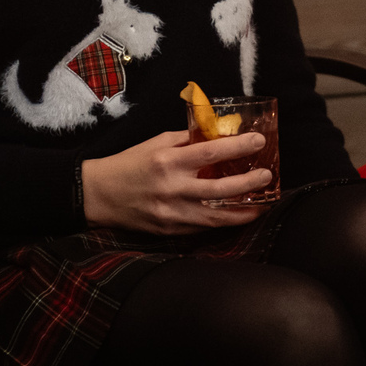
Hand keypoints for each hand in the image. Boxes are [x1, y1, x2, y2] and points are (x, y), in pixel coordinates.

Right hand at [80, 130, 271, 233]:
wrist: (98, 195)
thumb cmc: (129, 164)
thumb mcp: (156, 143)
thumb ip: (187, 140)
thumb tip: (218, 135)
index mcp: (168, 160)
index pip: (211, 152)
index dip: (239, 147)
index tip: (259, 142)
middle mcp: (172, 188)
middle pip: (220, 190)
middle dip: (249, 184)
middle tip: (266, 176)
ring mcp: (171, 213)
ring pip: (216, 217)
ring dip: (243, 211)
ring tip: (262, 204)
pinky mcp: (169, 231)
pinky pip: (202, 229)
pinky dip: (222, 223)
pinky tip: (237, 217)